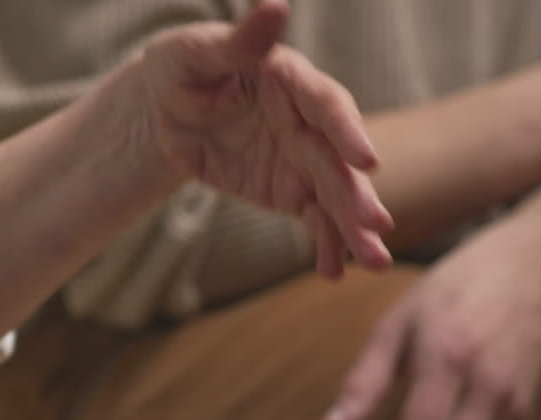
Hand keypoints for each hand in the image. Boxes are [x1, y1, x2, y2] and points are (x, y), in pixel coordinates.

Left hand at [139, 0, 392, 277]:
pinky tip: (332, 273)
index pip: (327, 104)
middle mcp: (306, 121)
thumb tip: (277, 4)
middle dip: (357, 195)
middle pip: (337, 161)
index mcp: (291, 80)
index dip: (347, 130)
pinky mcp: (288, 190)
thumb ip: (240, 40)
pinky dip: (323, 246)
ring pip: (334, 196)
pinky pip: (312, 220)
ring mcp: (301, 159)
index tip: (367, 161)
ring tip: (374, 262)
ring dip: (353, 230)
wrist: (162, 111)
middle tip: (378, 227)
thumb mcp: (195, 52)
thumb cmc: (179, 67)